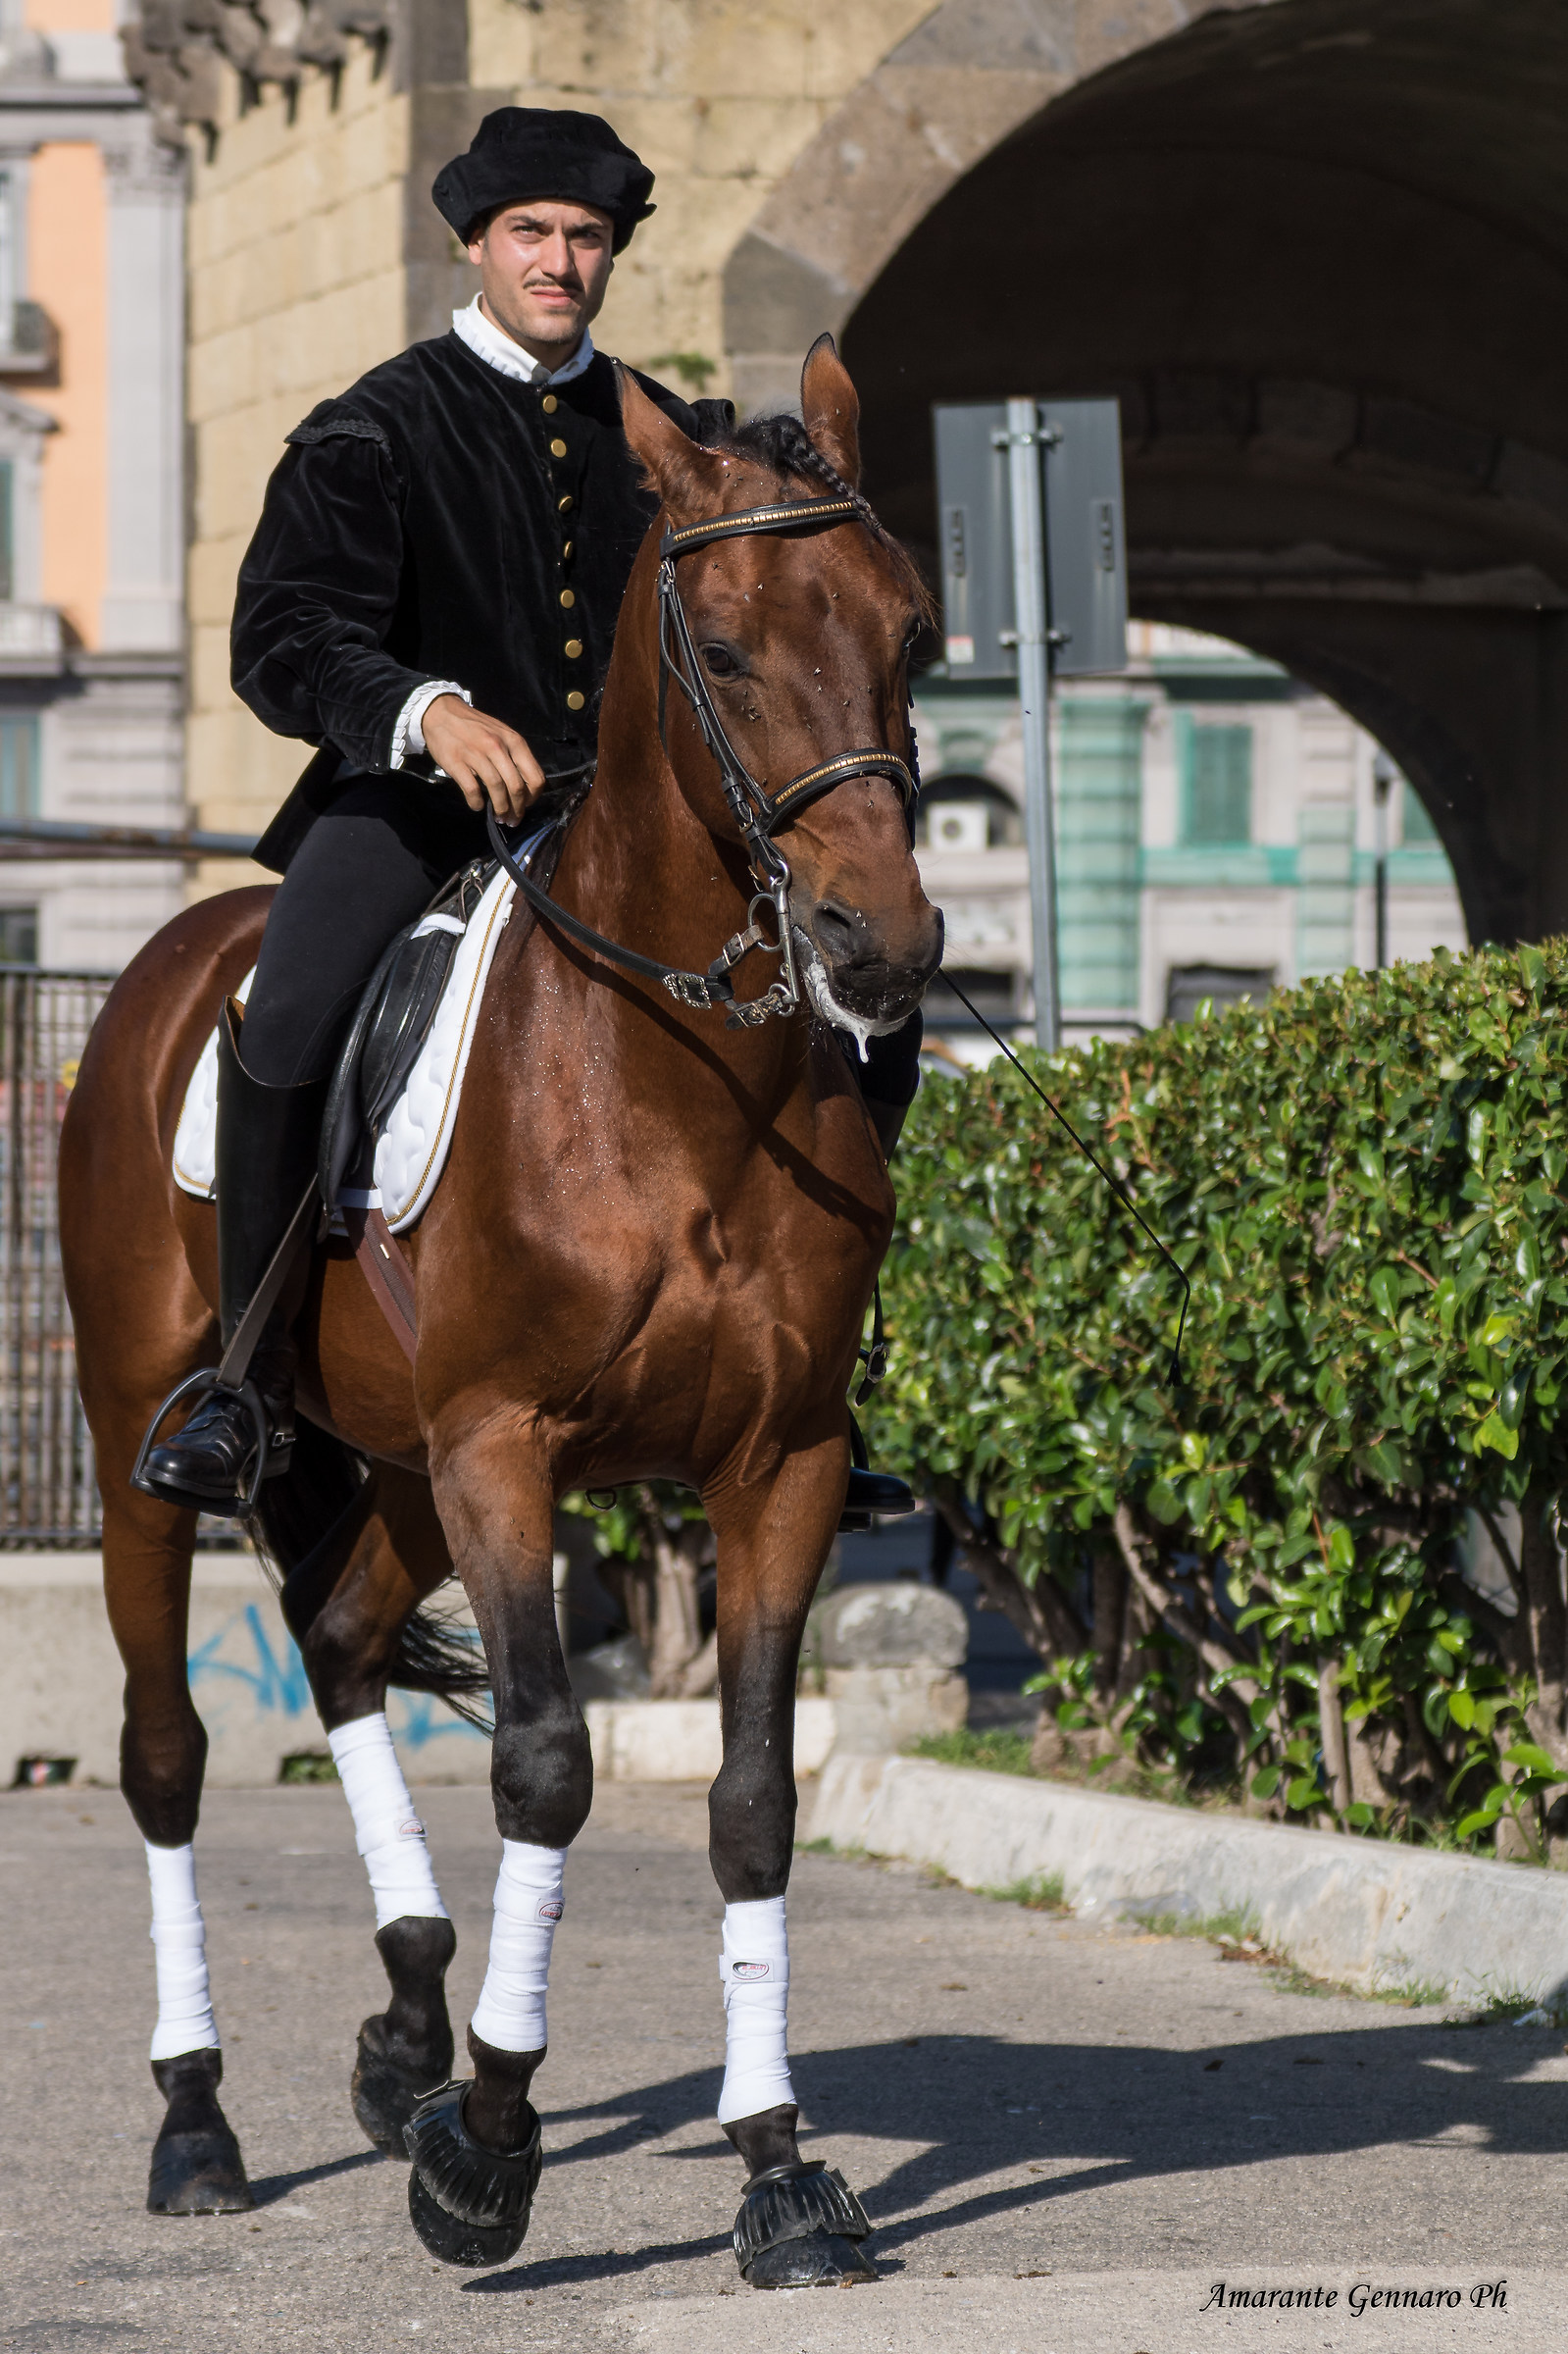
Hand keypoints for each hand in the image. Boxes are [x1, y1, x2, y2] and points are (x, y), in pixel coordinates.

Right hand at [421, 695, 543, 824]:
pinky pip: (472, 789)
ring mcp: (476, 754)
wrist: (442, 713)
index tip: (526, 805)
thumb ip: (515, 756)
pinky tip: (477, 805)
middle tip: (512, 819)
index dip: (533, 797)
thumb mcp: (502, 735)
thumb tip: (524, 788)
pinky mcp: (456, 761)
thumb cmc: (475, 727)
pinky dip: (476, 802)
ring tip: (499, 817)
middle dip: (517, 809)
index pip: (535, 776)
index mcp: (514, 741)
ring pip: (496, 789)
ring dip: (500, 809)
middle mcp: (497, 746)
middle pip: (516, 787)